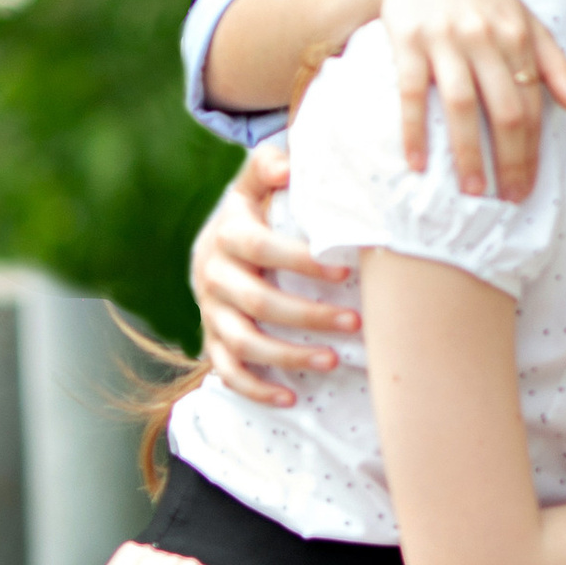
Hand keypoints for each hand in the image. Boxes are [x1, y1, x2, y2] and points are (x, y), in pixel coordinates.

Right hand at [193, 144, 356, 407]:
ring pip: (242, 342)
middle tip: (355, 322)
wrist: (216, 240)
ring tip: (332, 361)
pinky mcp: (211, 339)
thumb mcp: (256, 180)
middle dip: (306, 315)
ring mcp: (210, 311)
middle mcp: (213, 274)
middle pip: (256, 302)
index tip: (344, 270)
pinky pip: (226, 371)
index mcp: (228, 233)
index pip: (261, 248)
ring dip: (286, 356)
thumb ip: (268, 165)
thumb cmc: (255, 208)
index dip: (300, 261)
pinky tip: (291, 398)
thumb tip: (287, 167)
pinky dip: (254, 388)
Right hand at [376, 0, 565, 198]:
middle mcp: (485, 36)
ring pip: (463, 105)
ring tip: (472, 190)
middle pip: (504, 109)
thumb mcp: (522, 19)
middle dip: (509, 159)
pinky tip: (417, 163)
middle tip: (507, 197)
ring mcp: (445, 39)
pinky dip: (415, 130)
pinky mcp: (408, 41)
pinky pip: (413, 93)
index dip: (532, 148)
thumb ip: (554, 61)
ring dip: (468, 152)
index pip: (532, 103)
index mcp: (518, 33)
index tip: (529, 184)